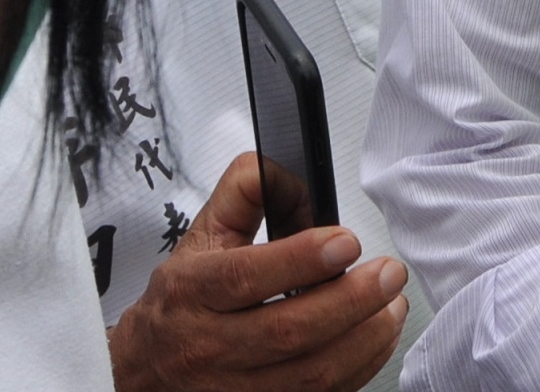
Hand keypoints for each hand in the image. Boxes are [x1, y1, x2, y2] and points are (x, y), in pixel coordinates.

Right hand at [109, 152, 407, 391]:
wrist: (146, 368)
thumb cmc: (183, 300)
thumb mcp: (201, 235)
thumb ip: (245, 191)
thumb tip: (288, 170)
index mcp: (193, 291)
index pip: (245, 277)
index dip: (301, 259)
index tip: (346, 241)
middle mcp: (209, 344)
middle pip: (287, 332)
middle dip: (351, 301)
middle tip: (389, 273)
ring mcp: (233, 388)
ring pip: (309, 375)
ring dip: (364, 340)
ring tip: (393, 305)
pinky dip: (358, 370)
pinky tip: (376, 339)